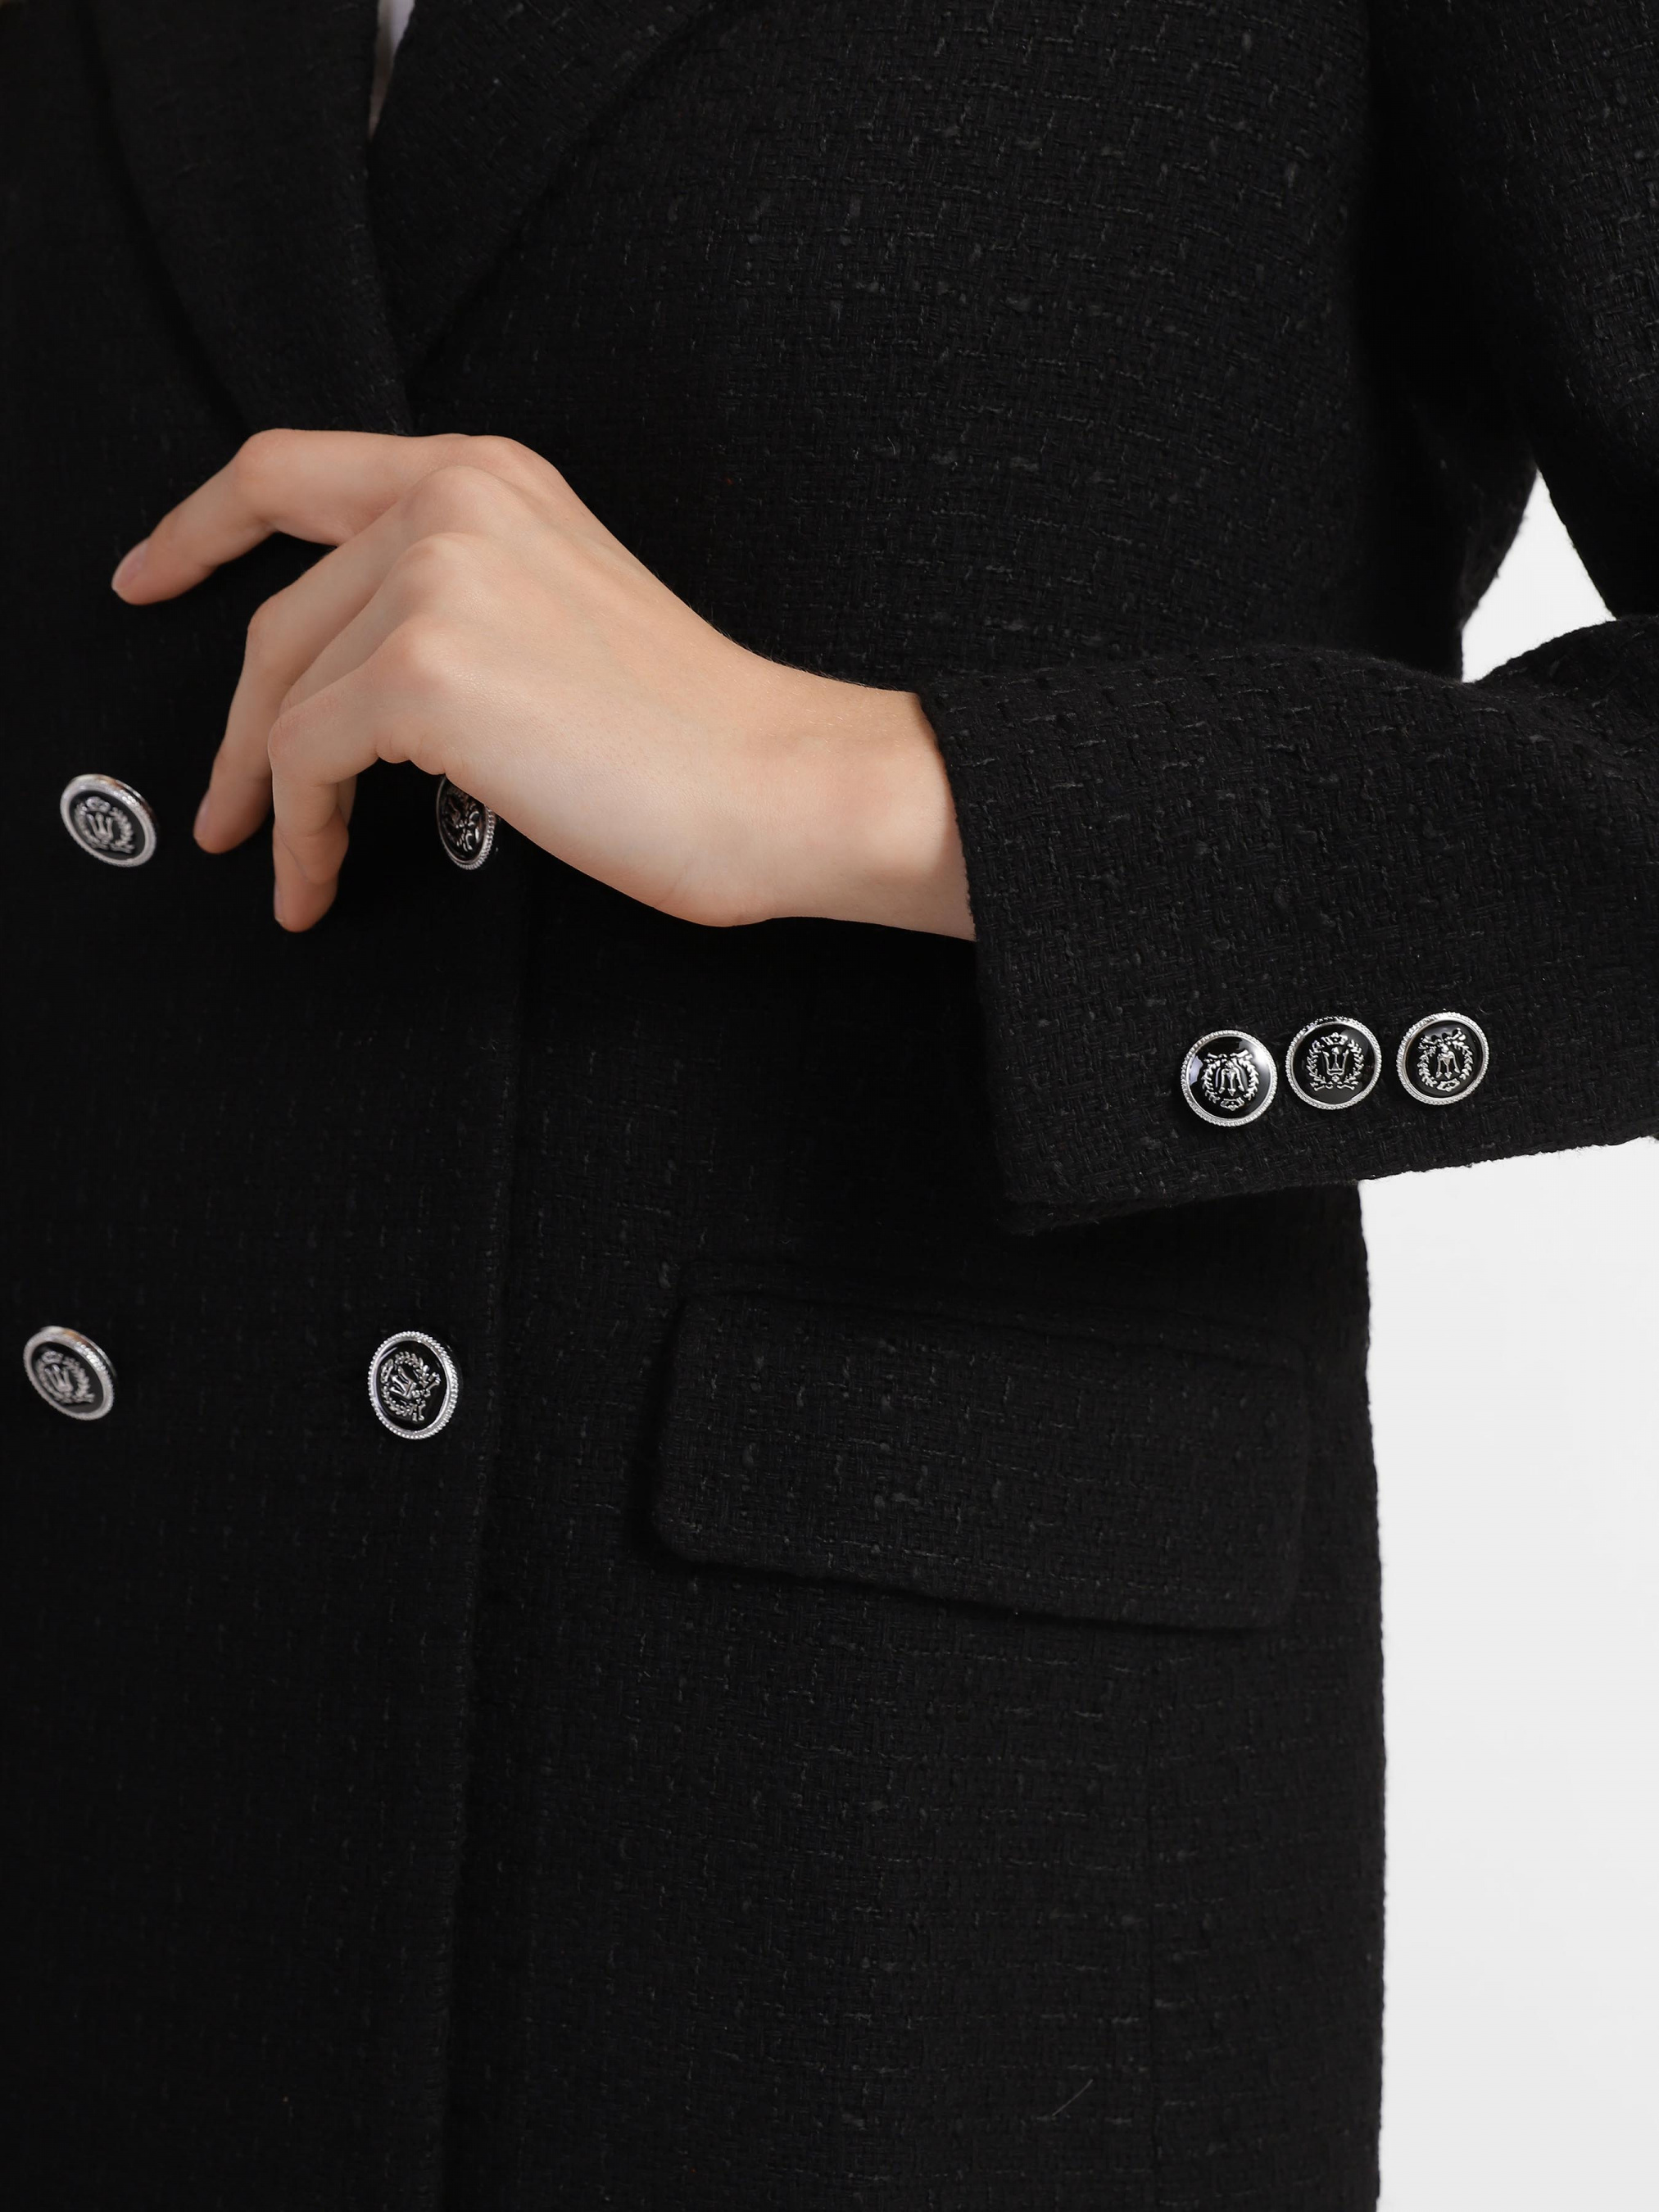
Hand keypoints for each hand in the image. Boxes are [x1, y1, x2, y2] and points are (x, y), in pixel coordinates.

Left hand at [112, 430, 973, 938]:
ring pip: (283, 694)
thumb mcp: (563, 609)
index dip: (198, 526)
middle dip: (234, 725)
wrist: (782, 780)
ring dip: (267, 795)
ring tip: (282, 863)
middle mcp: (451, 503)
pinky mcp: (425, 674)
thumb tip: (349, 673)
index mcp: (488, 476)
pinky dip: (300, 831)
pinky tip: (316, 879)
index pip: (291, 470)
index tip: (151, 576)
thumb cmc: (695, 732)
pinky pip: (305, 757)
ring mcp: (434, 579)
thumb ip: (459, 592)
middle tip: (223, 802)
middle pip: (277, 615)